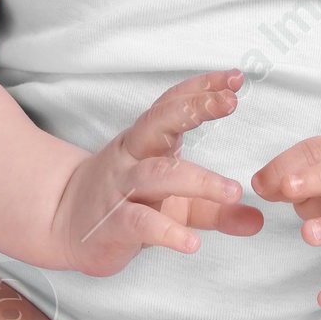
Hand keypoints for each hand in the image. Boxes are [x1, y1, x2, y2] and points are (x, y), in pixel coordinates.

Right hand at [51, 71, 263, 275]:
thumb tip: (258, 218)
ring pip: (156, 175)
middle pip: (159, 124)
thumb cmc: (125, 204)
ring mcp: (120, 189)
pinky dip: (167, 231)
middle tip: (229, 102)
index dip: (201, 89)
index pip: (172, 106)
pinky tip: (192, 242)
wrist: (62, 225)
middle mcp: (132, 158)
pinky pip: (139, 223)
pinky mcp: (112, 224)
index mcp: (146, 143)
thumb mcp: (175, 203)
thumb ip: (214, 208)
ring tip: (233, 191)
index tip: (234, 77)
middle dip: (194, 108)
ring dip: (197, 180)